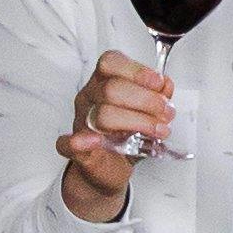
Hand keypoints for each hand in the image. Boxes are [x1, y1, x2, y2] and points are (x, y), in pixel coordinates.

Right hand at [57, 46, 171, 222]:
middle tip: (165, 113)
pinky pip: (67, 144)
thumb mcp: (147, 113)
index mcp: (104, 83)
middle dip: (146, 100)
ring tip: (158, 131)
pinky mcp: (77, 151)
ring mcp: (81, 124)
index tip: (159, 83)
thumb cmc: (127, 136)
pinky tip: (93, 141)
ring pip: (102, 114)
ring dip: (137, 122)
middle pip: (111, 89)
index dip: (136, 71)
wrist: (111, 169)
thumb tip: (166, 86)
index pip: (111, 63)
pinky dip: (78, 142)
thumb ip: (157, 97)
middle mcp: (90, 99)